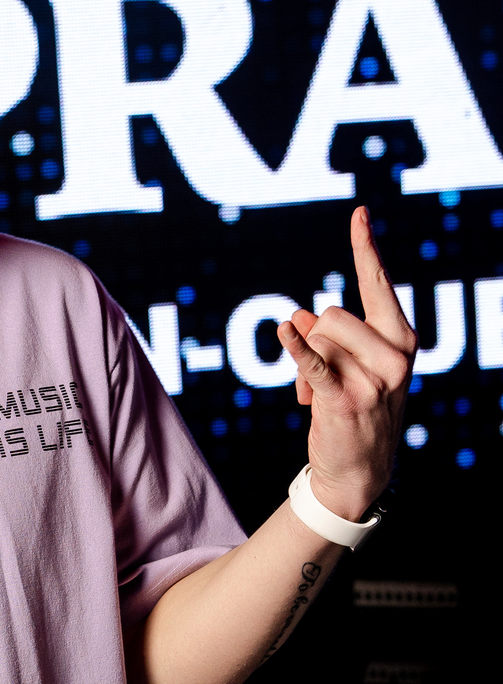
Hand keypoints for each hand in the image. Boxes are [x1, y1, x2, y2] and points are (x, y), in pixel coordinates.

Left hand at [276, 207, 417, 522]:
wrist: (359, 470)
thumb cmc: (354, 408)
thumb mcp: (349, 366)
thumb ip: (328, 335)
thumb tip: (297, 315)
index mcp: (400, 338)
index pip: (378, 284)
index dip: (365, 247)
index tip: (358, 213)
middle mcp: (395, 355)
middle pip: (330, 315)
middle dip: (313, 340)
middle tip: (320, 377)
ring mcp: (375, 379)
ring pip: (316, 339)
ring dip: (304, 366)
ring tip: (315, 396)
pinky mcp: (346, 400)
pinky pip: (313, 363)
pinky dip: (294, 349)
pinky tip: (282, 332)